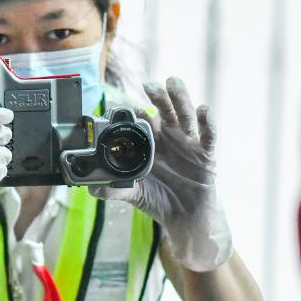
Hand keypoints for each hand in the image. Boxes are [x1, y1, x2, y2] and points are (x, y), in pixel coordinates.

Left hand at [96, 77, 232, 271]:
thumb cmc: (160, 201)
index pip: (142, 121)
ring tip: (173, 82)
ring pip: (185, 114)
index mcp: (151, 143)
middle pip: (164, 110)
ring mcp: (188, 143)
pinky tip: (203, 109)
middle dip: (158, 96)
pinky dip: (207, 121)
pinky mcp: (205, 153)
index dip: (134, 113)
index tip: (124, 108)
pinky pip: (208, 134)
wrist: (185, 218)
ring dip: (180, 98)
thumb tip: (92, 189)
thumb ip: (115, 190)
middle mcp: (169, 138)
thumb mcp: (135, 194)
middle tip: (148, 84)